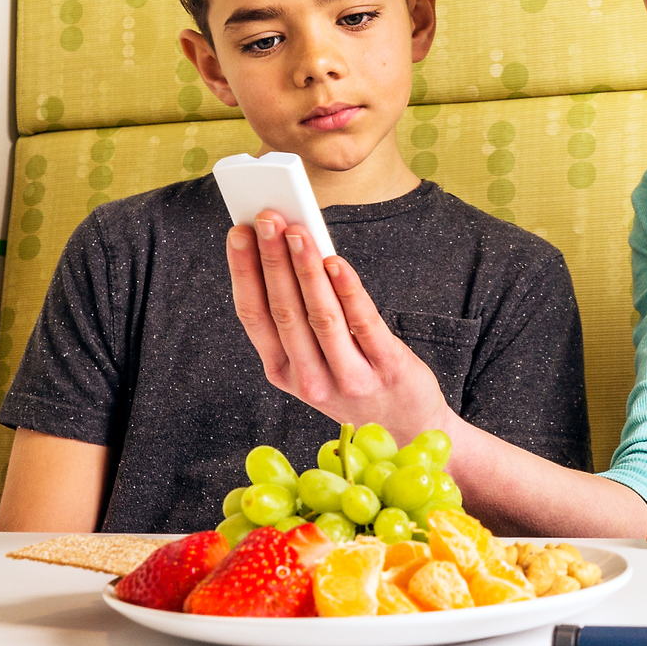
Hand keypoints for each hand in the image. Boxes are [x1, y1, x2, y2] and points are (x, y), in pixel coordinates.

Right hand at [225, 210, 451, 443]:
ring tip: (298, 231)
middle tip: (267, 217)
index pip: (253, 315)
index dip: (243, 272)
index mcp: (283, 373)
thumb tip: (287, 249)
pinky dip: (348, 289)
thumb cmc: (356, 382)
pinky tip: (336, 261)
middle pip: (283, 310)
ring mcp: (349, 377)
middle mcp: (310, 380)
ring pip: (319, 315)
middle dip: (272, 259)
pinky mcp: (387, 369)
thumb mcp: (315, 362)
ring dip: (305, 268)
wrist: (408, 429)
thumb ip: (299, 315)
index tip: (238, 232)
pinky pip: (363, 323)